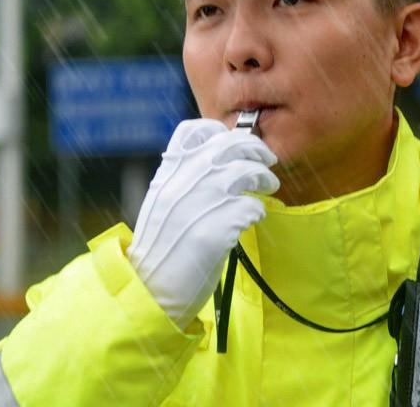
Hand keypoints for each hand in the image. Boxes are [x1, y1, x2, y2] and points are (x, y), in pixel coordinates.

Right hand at [126, 119, 279, 328]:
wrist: (151, 288)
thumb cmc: (162, 248)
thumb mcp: (164, 203)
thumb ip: (185, 180)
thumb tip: (219, 162)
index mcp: (168, 173)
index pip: (194, 130)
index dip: (220, 131)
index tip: (235, 140)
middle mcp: (183, 182)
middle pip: (230, 145)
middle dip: (256, 149)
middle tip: (268, 161)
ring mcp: (199, 205)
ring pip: (246, 172)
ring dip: (263, 178)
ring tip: (269, 187)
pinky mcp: (214, 231)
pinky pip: (250, 207)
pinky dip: (257, 210)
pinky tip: (254, 216)